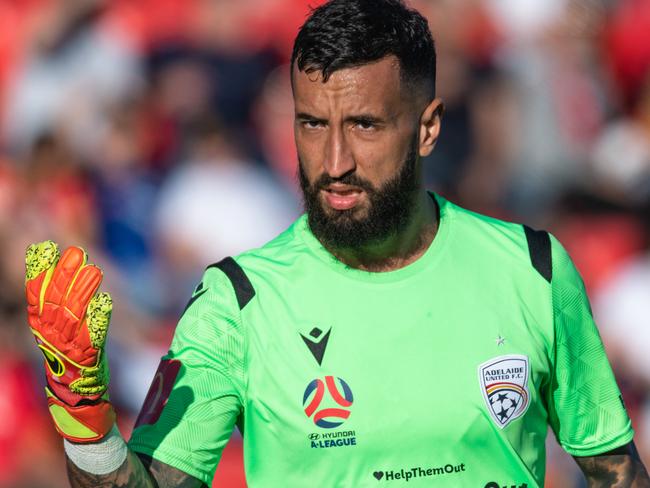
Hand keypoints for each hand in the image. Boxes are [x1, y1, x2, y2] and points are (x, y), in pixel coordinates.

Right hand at [25, 241, 115, 442]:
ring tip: (94, 269)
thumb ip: (60, 304)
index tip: (44, 249)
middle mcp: (52, 337)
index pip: (36, 296)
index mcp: (42, 329)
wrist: (77, 401)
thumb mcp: (61, 332)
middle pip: (56, 301)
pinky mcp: (90, 359)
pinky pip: (94, 336)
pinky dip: (99, 319)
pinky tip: (106, 301)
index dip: (39, 272)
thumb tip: (62, 269)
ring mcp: (70, 348)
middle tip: (75, 251)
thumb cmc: (71, 361)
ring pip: (75, 315)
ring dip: (84, 291)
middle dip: (64, 275)